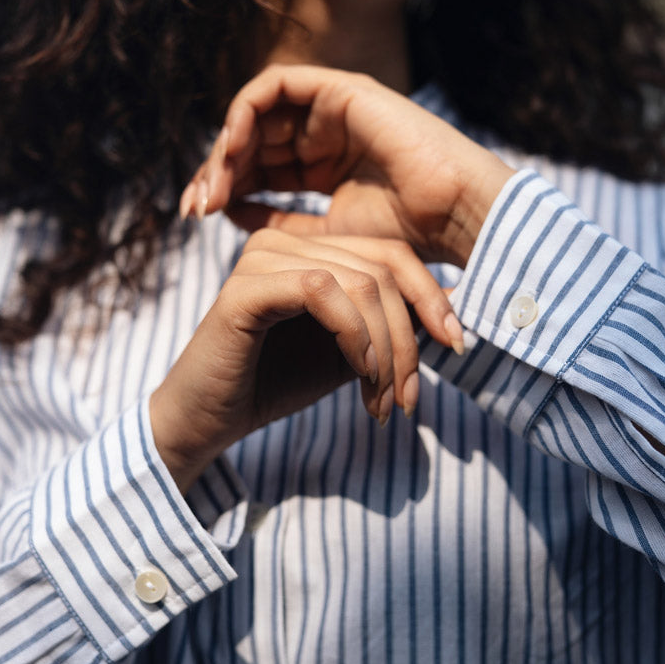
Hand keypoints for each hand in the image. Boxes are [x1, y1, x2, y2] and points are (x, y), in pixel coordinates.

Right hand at [149, 230, 463, 491]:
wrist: (209, 421)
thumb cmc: (276, 385)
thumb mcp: (351, 354)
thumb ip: (389, 328)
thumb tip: (452, 312)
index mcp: (310, 249)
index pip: (390, 255)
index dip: (430, 298)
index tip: (455, 346)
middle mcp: (285, 242)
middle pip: (382, 269)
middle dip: (408, 339)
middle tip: (407, 399)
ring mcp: (263, 257)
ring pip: (360, 282)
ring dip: (385, 350)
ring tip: (380, 403)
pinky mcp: (245, 286)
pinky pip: (321, 292)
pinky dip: (354, 338)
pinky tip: (359, 377)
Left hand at [181, 65, 514, 267]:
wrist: (452, 215)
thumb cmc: (404, 234)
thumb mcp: (325, 235)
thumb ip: (279, 222)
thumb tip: (227, 210)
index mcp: (324, 164)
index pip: (260, 167)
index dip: (225, 186)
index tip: (198, 216)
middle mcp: (324, 132)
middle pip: (252, 140)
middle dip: (216, 170)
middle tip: (194, 206)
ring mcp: (331, 108)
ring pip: (256, 114)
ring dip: (227, 146)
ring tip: (211, 186)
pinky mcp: (338, 87)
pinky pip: (274, 86)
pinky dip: (246, 113)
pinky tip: (233, 150)